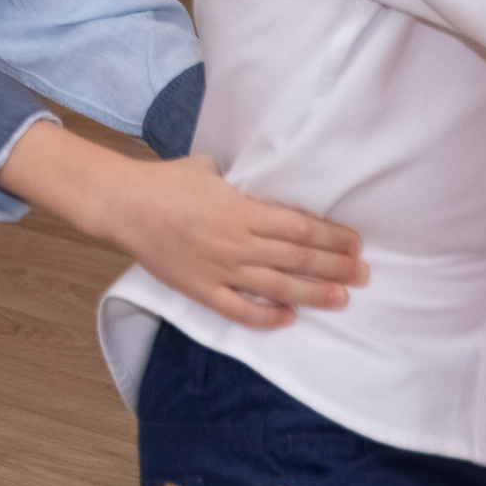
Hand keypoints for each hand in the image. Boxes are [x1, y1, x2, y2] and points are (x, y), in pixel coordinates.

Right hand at [94, 155, 368, 329]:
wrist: (123, 204)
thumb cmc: (166, 180)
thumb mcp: (209, 168)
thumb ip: (243, 181)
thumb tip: (267, 183)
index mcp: (241, 209)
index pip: (300, 228)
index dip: (332, 237)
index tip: (355, 244)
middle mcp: (236, 242)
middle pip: (297, 259)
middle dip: (335, 267)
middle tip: (362, 274)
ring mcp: (219, 269)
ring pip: (277, 287)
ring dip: (314, 293)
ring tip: (342, 298)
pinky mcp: (200, 289)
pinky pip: (239, 310)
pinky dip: (266, 317)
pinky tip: (289, 318)